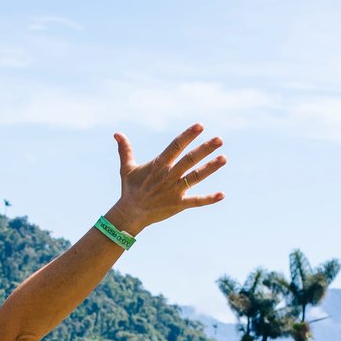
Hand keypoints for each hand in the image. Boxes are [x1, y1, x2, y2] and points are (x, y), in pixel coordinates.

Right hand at [107, 123, 226, 234]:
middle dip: (204, 149)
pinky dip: (208, 199)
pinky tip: (222, 195)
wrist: (130, 214)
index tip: (200, 126)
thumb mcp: (126, 168)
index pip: (175, 147)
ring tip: (224, 158)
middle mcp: (168, 176)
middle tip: (220, 140)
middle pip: (189, 160)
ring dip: (210, 168)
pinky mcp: (178, 204)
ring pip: (195, 177)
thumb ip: (125, 150)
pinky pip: (195, 201)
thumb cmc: (130, 189)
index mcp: (158, 165)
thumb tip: (117, 133)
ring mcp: (174, 191)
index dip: (187, 136)